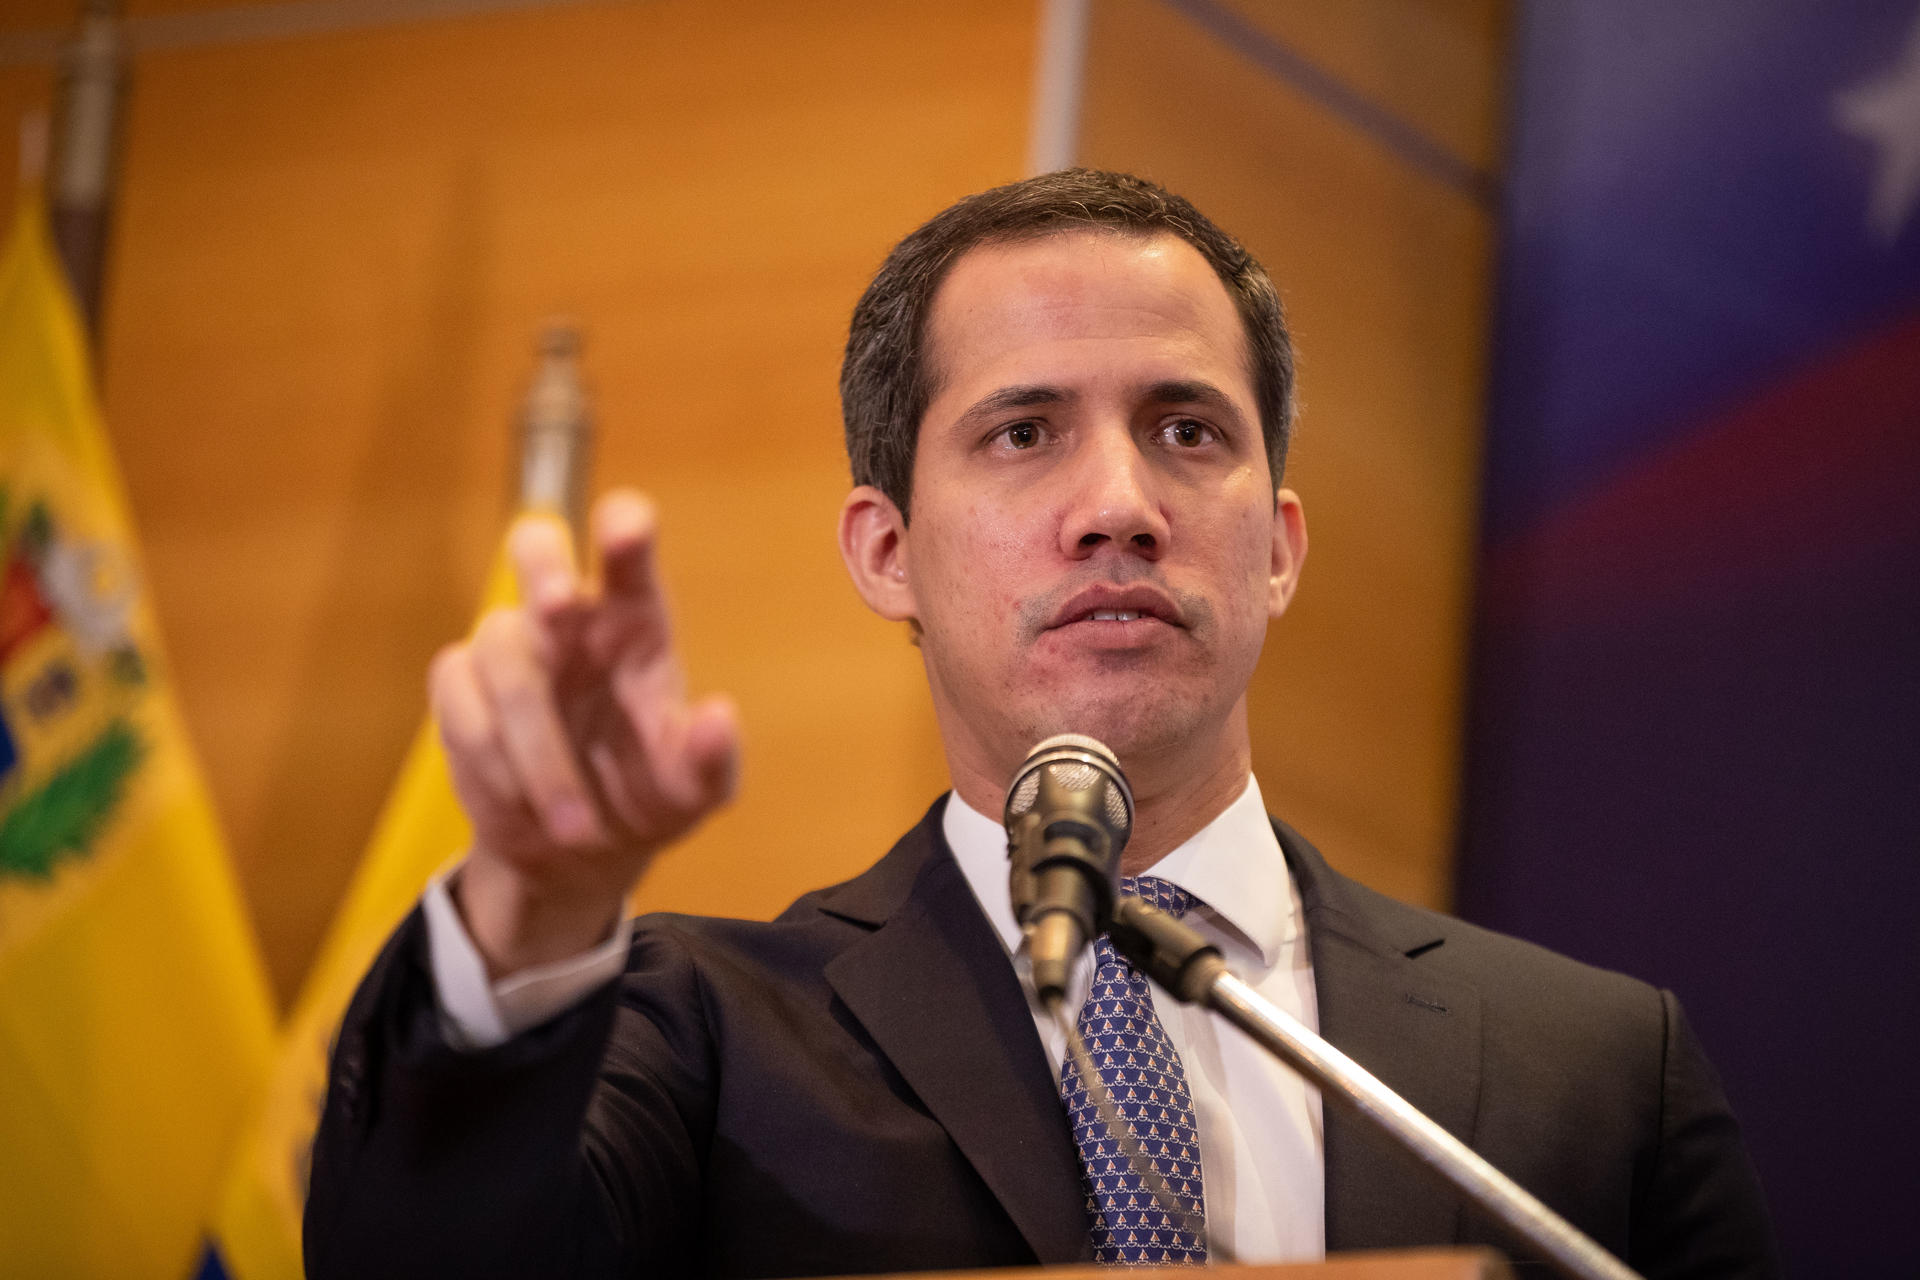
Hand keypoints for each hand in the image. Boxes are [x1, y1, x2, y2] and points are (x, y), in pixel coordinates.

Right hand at [431, 490, 739, 976]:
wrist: (578, 851)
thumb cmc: (647, 798)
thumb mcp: (694, 793)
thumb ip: (712, 760)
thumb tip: (719, 716)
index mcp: (636, 623)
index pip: (628, 553)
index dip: (624, 529)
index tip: (625, 531)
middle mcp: (569, 620)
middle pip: (535, 543)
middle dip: (542, 563)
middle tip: (556, 605)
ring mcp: (509, 647)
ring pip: (501, 650)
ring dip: (536, 747)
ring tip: (574, 826)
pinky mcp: (460, 686)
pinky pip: (460, 701)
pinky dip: (493, 761)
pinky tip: (524, 806)